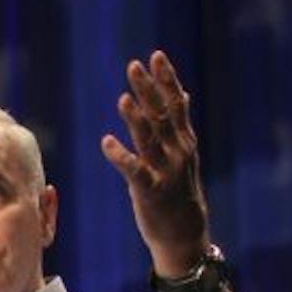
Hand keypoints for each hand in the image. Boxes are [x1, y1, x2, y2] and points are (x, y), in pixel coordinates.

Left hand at [100, 50, 210, 270]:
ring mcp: (166, 172)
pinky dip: (121, 156)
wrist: (185, 236)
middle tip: (134, 66)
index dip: (166, 79)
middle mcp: (178, 152)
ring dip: (136, 118)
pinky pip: (134, 171)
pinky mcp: (150, 192)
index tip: (156, 56)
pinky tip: (107, 141)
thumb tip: (182, 93)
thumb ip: (179, 124)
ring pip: (150, 140)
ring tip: (124, 99)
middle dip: (148, 90)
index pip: (176, 104)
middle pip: (162, 115)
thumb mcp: (184, 154)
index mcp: (184, 141)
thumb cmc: (179, 193)